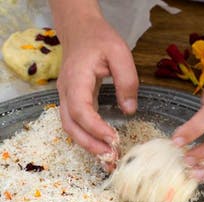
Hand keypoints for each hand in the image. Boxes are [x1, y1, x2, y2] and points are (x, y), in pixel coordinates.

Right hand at [49, 0, 138, 169]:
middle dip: (90, 145)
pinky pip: (75, 124)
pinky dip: (87, 138)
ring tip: (107, 158)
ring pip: (70, 128)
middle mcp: (66, 92)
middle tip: (110, 159)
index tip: (113, 140)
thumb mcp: (120, 53)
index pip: (81, 110)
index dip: (95, 128)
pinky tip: (102, 146)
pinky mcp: (72, 102)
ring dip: (87, 145)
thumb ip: (127, 81)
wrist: (80, 31)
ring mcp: (66, 98)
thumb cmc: (99, 39)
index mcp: (76, 79)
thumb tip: (129, 111)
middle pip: (71, 126)